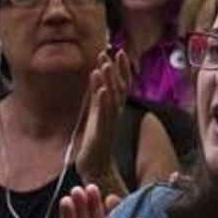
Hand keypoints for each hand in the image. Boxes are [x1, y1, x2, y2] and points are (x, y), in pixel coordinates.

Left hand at [76, 49, 132, 194]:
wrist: (95, 165)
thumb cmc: (95, 140)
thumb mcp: (96, 114)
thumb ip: (97, 96)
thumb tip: (97, 76)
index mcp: (114, 107)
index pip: (122, 83)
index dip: (122, 68)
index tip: (119, 51)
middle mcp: (115, 112)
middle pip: (119, 87)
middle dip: (116, 69)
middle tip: (113, 52)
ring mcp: (109, 121)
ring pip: (112, 98)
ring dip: (109, 81)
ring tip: (104, 66)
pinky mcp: (101, 131)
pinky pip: (104, 114)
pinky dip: (103, 101)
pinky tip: (101, 90)